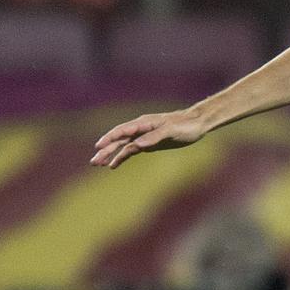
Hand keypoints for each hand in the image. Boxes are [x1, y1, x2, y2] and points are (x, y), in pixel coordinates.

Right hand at [90, 108, 209, 168]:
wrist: (196, 124)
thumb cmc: (185, 126)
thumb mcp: (171, 131)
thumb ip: (154, 137)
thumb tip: (137, 145)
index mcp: (143, 123)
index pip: (122, 131)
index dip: (110, 138)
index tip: (98, 147)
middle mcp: (140, 129)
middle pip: (118, 139)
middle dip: (105, 150)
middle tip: (93, 161)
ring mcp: (143, 136)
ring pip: (122, 145)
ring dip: (111, 154)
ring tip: (98, 164)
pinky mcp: (148, 143)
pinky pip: (131, 150)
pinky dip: (122, 157)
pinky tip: (113, 165)